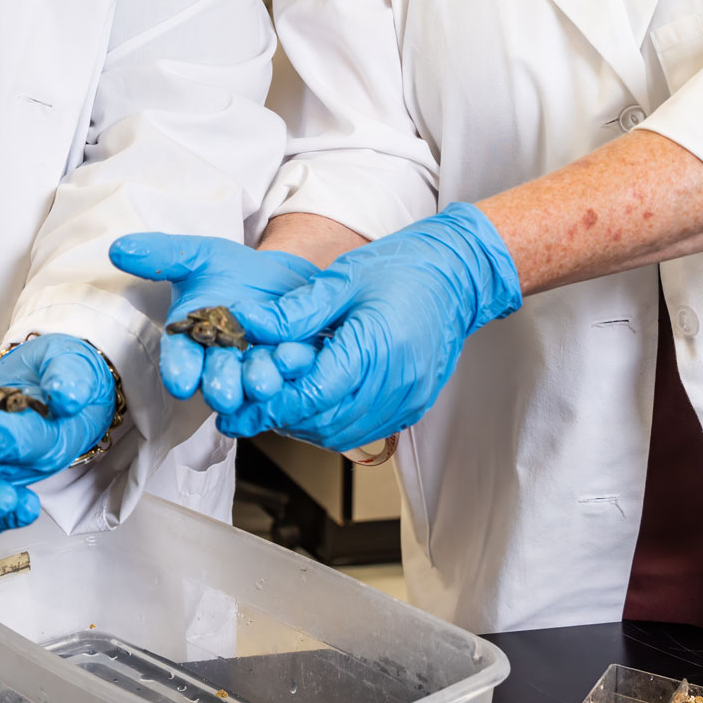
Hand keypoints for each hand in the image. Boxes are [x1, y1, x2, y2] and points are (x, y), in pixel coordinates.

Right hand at [109, 233, 320, 414]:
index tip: (180, 382)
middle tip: (225, 393)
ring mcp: (255, 369)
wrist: (283, 276)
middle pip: (216, 378)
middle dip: (220, 386)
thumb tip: (118, 249)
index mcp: (192, 337)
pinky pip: (292, 376)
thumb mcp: (198, 255)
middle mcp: (221, 360)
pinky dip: (294, 369)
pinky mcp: (289, 371)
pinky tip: (297, 357)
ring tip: (263, 381)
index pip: (180, 358)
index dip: (179, 370)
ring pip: (254, 384)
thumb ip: (162, 256)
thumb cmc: (233, 271)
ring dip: (258, 383)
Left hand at [221, 203, 522, 453]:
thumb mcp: (342, 279)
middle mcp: (397, 382)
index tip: (242, 402)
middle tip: (248, 407)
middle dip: (282, 419)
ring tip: (276, 404)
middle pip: (327, 423)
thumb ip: (295, 310)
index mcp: (378, 347)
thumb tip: (246, 322)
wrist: (459, 276)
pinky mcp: (414, 405)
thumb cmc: (404, 268)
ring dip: (306, 426)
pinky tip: (313, 404)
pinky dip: (333, 425)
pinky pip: (366, 431)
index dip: (274, 403)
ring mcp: (409, 399)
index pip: (316, 395)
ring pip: (344, 435)